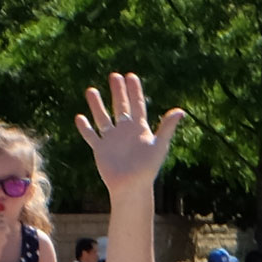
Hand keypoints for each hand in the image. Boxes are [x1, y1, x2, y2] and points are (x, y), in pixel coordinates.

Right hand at [0, 207, 18, 247]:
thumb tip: (2, 212)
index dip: (1, 215)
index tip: (3, 218)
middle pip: (2, 217)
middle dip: (4, 222)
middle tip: (2, 229)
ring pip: (5, 223)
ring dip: (5, 228)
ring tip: (1, 234)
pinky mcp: (0, 231)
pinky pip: (7, 228)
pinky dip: (7, 232)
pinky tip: (3, 236)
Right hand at [74, 72, 185, 194]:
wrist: (132, 186)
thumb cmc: (148, 168)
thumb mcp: (159, 145)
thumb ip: (167, 127)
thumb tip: (181, 111)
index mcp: (140, 129)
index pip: (137, 105)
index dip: (134, 91)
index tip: (131, 76)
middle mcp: (125, 132)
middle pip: (121, 107)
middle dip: (118, 92)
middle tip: (114, 75)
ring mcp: (112, 140)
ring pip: (103, 118)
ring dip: (97, 105)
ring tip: (91, 90)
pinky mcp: (100, 149)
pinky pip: (91, 136)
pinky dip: (85, 128)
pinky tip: (80, 117)